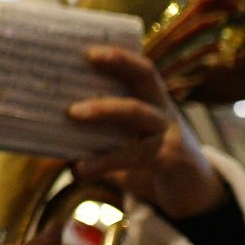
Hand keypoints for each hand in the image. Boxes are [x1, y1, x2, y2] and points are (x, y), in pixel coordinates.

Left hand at [67, 47, 224, 220]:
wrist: (193, 197)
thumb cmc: (150, 163)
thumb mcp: (127, 143)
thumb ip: (98, 134)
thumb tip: (50, 128)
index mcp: (153, 102)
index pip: (140, 69)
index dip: (120, 56)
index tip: (89, 47)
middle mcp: (163, 111)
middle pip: (147, 76)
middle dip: (119, 63)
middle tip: (88, 58)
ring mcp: (169, 133)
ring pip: (137, 112)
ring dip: (103, 109)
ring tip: (72, 113)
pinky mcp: (171, 160)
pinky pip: (134, 155)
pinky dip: (103, 162)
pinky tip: (78, 170)